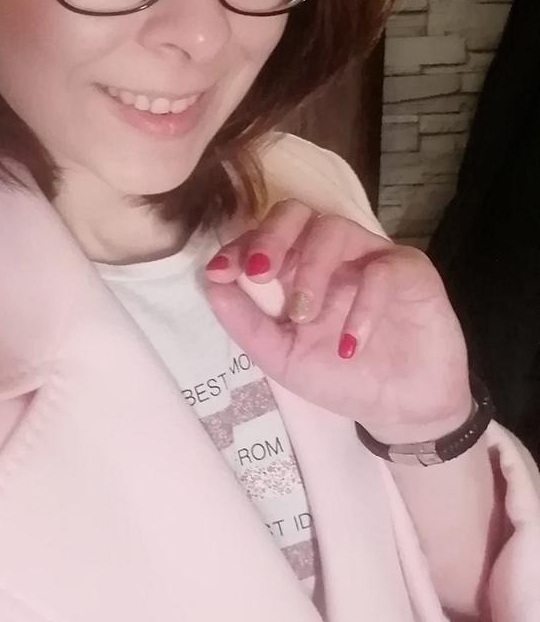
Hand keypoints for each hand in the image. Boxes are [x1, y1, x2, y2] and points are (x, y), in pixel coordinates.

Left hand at [204, 199, 472, 442]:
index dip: (239, 247)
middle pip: (295, 212)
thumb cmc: (341, 376)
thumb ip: (247, 324)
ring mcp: (369, 256)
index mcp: (296, 267)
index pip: (262, 236)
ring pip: (333, 229)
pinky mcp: (409, 270)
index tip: (220, 273)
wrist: (403, 408)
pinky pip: (381, 270)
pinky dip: (362, 306)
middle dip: (271, 237)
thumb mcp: (284, 357)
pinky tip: (350, 346)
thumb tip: (211, 286)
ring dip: (311, 269)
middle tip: (259, 273)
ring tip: (304, 315)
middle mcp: (330, 253)